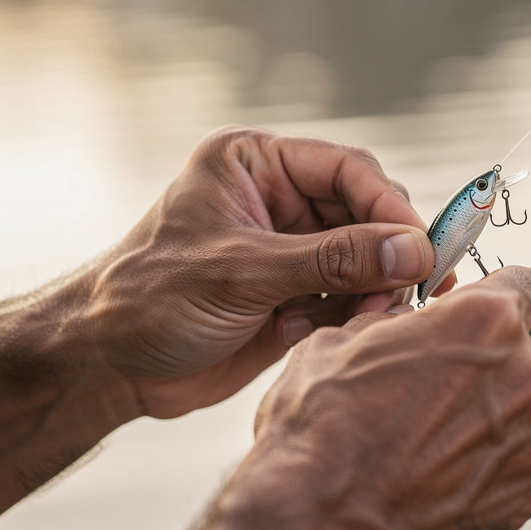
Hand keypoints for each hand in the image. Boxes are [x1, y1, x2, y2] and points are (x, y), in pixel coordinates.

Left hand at [88, 126, 444, 417]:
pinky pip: (349, 297)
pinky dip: (348, 316)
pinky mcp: (296, 293)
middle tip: (403, 294)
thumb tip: (415, 250)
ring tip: (356, 319)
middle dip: (385, 256)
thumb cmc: (151, 299)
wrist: (107, 365)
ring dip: (370, 292)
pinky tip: (311, 332)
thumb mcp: (243, 272)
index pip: (347, 170)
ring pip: (366, 260)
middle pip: (366, 215)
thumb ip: (333, 260)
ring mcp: (290, 248)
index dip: (390, 208)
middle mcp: (279, 199)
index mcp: (257, 164)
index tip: (423, 249)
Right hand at [249, 266, 530, 529]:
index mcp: (484, 322)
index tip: (505, 307)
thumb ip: (389, 326)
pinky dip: (493, 472)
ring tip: (446, 441)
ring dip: (509, 421)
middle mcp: (523, 377)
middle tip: (526, 361)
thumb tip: (398, 327)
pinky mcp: (524, 496)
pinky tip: (443, 479)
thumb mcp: (341, 344)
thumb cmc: (326, 434)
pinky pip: (521, 473)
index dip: (516, 295)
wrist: (326, 521)